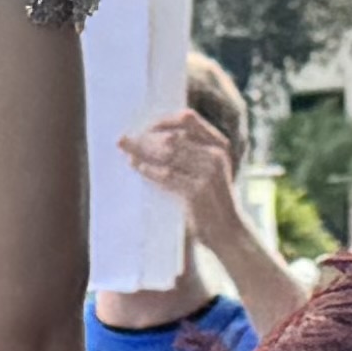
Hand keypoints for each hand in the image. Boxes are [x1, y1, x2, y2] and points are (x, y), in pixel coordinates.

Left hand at [120, 108, 242, 247]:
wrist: (228, 231)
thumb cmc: (212, 199)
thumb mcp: (210, 169)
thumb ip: (191, 151)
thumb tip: (155, 137)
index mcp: (219, 144)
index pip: (188, 119)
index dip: (162, 121)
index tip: (143, 128)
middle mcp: (216, 155)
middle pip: (173, 137)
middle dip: (145, 137)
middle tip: (123, 140)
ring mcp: (208, 173)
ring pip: (167, 154)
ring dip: (143, 152)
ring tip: (127, 153)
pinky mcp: (197, 191)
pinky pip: (167, 175)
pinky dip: (150, 170)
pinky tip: (138, 167)